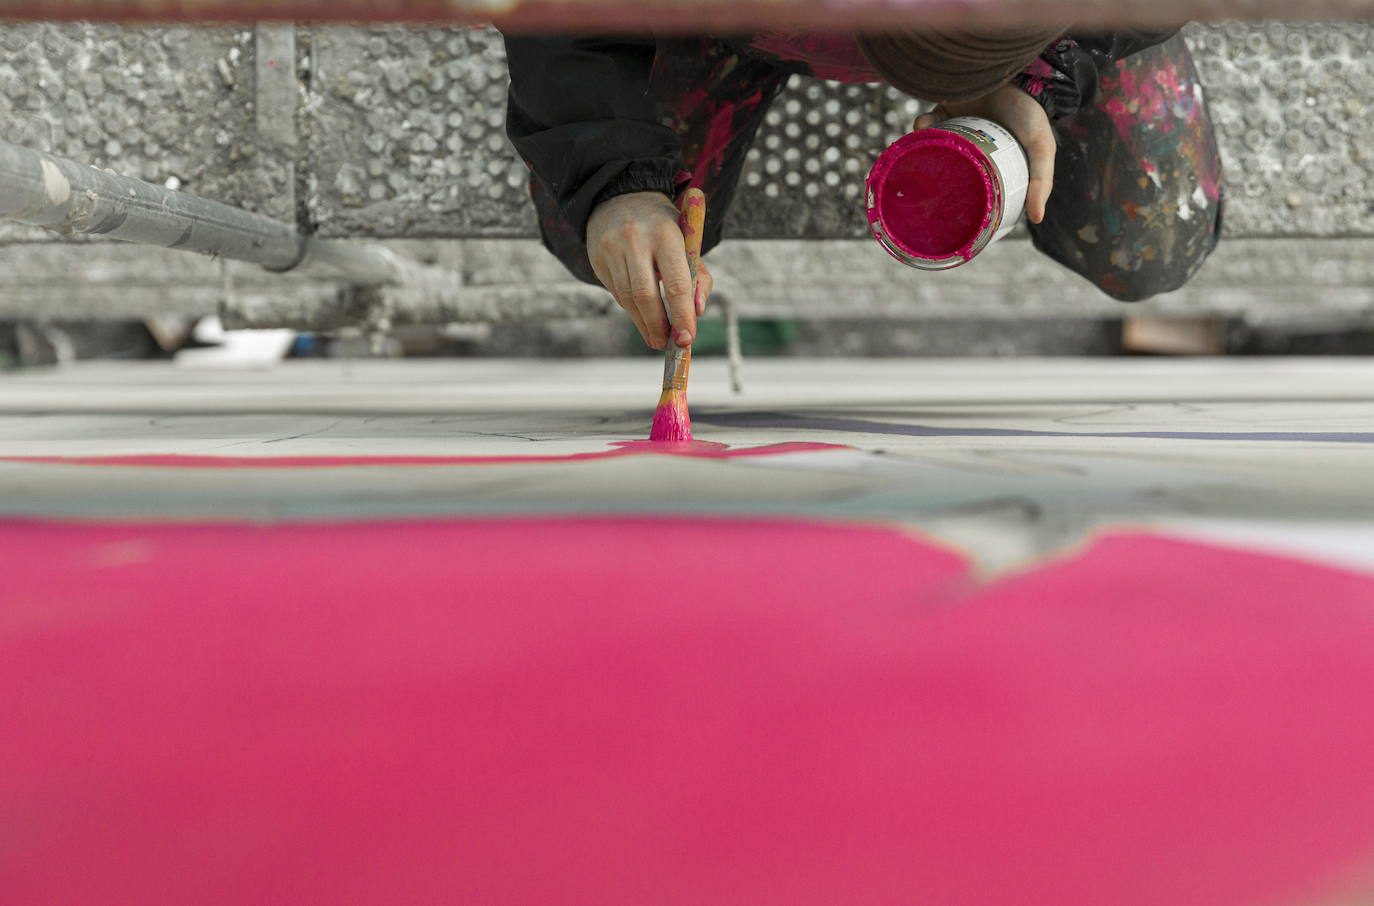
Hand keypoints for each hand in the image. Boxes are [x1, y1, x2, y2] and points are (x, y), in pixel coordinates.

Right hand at [586, 191, 712, 349]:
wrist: (621, 197)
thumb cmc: (663, 226)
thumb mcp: (687, 241)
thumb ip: (698, 277)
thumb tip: (696, 312)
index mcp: (666, 234)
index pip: (676, 284)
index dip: (682, 315)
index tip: (686, 338)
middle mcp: (636, 240)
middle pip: (646, 295)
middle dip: (658, 325)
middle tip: (667, 344)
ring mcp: (612, 249)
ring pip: (628, 298)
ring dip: (643, 323)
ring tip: (655, 337)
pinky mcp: (598, 258)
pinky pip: (616, 292)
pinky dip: (631, 309)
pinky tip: (641, 315)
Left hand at [913, 83, 1055, 224]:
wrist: (1013, 71)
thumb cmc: (1029, 111)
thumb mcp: (1041, 147)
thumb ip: (1041, 180)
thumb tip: (1037, 219)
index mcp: (989, 164)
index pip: (969, 188)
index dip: (957, 200)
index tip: (946, 211)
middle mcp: (970, 150)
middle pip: (943, 171)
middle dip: (933, 178)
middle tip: (927, 184)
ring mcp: (954, 131)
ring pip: (930, 149)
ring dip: (922, 152)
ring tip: (924, 152)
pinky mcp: (943, 111)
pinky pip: (925, 125)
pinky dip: (922, 127)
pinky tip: (924, 128)